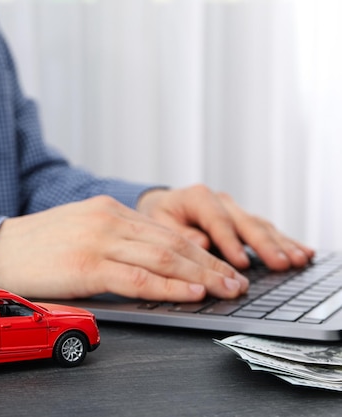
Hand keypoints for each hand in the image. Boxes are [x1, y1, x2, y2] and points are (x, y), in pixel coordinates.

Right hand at [0, 195, 248, 301]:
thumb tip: (148, 260)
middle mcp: (108, 219)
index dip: (199, 251)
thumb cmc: (36, 246)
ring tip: (227, 290)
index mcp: (108, 210)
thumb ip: (112, 239)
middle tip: (238, 281)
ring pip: (162, 258)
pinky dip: (168, 287)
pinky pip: (137, 278)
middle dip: (210, 264)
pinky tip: (190, 293)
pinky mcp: (87, 264)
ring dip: (200, 276)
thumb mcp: (79, 230)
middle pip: (172, 243)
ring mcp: (98, 240)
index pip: (164, 231)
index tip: (221, 266)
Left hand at [136, 184, 314, 270]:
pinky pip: (266, 230)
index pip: (217, 221)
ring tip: (297, 261)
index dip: (230, 242)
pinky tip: (302, 252)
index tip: (241, 263)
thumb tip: (201, 243)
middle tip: (280, 264)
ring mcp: (234, 209)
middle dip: (264, 245)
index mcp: (197, 197)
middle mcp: (220, 201)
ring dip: (280, 244)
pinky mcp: (243, 220)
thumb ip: (177, 232)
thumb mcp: (157, 222)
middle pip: (246, 223)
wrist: (164, 205)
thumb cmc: (159, 216)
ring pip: (260, 226)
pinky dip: (284, 242)